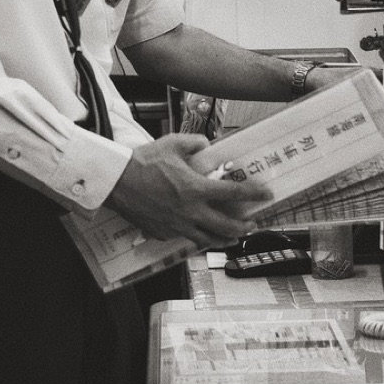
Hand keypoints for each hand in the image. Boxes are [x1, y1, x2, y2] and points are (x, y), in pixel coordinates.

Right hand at [106, 134, 263, 249]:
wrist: (116, 182)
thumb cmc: (142, 162)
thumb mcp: (172, 143)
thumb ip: (195, 143)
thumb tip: (206, 146)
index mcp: (196, 189)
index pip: (234, 193)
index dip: (254, 194)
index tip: (266, 194)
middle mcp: (191, 212)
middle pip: (226, 227)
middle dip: (244, 227)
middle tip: (252, 224)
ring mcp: (177, 226)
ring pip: (208, 239)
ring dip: (224, 238)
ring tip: (232, 236)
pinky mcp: (163, 233)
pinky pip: (184, 238)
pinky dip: (195, 236)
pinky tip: (198, 233)